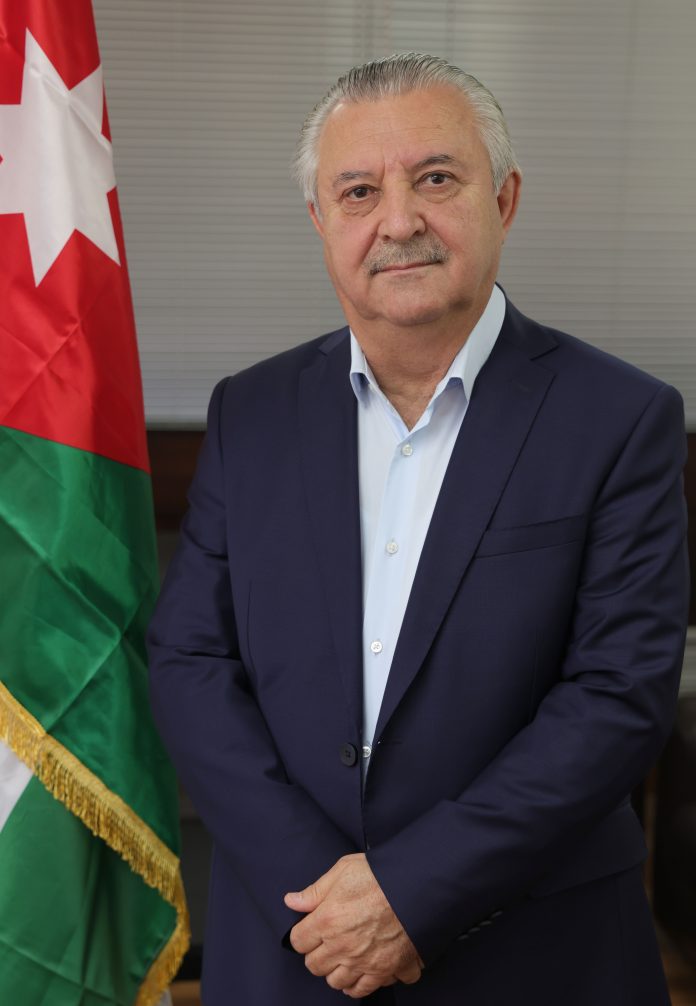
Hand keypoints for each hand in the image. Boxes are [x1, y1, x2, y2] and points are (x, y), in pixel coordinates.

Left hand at [284, 853, 422, 997]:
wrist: (419, 885)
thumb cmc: (382, 874)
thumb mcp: (344, 869)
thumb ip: (316, 890)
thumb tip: (292, 900)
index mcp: (328, 920)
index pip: (298, 941)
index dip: (303, 933)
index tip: (311, 927)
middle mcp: (343, 947)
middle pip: (315, 966)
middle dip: (318, 953)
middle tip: (328, 940)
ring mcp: (364, 962)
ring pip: (338, 982)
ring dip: (338, 970)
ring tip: (345, 955)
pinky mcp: (386, 970)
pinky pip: (365, 989)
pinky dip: (363, 983)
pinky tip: (365, 968)